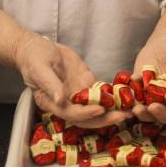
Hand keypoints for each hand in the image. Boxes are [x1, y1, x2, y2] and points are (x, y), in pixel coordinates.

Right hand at [13, 34, 127, 128]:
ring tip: (131, 110)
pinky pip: (100, 93)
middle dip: (106, 118)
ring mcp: (77, 94)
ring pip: (97, 108)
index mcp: (52, 103)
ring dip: (114, 110)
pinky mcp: (85, 84)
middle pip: (88, 117)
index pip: (72, 114)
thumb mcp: (39, 69)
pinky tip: (128, 95)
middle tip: (125, 116)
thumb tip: (61, 100)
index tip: (101, 109)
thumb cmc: (33, 58)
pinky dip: (114, 96)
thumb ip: (50, 85)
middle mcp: (67, 103)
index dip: (87, 113)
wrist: (35, 48)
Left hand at [131, 31, 165, 124]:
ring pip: (153, 115)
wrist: (165, 45)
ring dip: (145, 115)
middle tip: (152, 107)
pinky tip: (125, 98)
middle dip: (162, 114)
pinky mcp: (143, 96)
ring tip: (136, 109)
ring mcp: (158, 101)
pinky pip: (137, 103)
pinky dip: (131, 103)